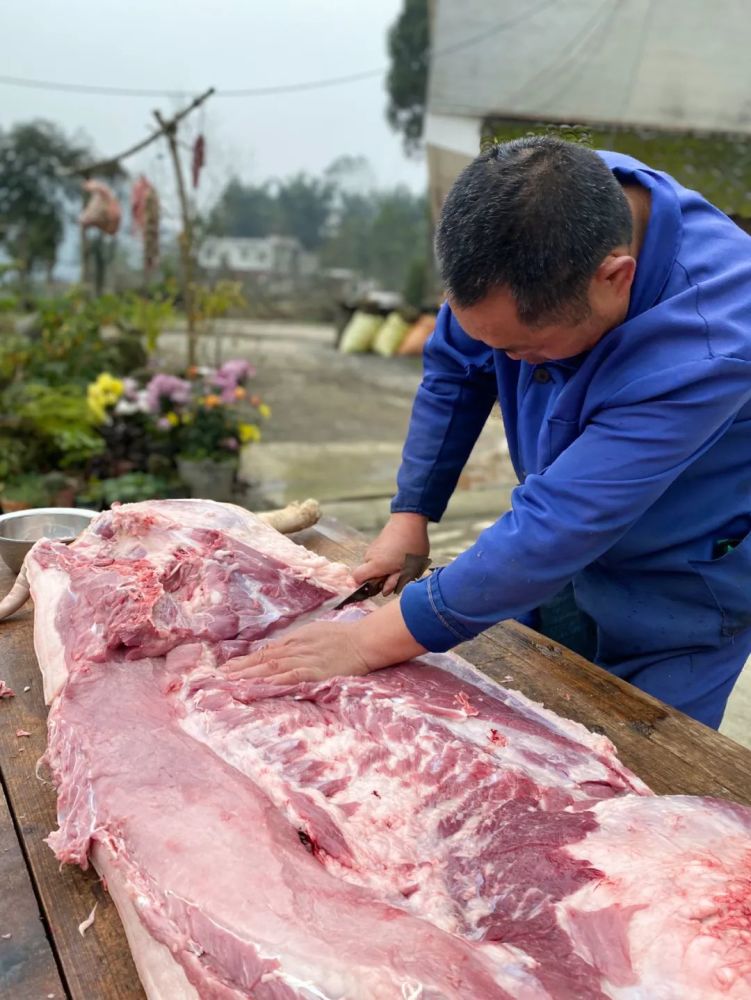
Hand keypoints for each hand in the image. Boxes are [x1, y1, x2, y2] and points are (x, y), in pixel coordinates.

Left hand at [223, 620, 371, 684]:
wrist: (364, 640)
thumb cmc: (343, 636)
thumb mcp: (315, 633)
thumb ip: (296, 642)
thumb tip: (278, 650)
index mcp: (295, 640)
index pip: (265, 653)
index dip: (246, 661)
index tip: (228, 669)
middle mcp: (295, 649)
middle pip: (264, 660)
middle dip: (241, 669)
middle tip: (220, 677)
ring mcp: (304, 661)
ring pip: (272, 668)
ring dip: (251, 676)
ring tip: (232, 683)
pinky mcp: (315, 672)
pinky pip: (291, 677)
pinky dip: (275, 681)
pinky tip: (262, 686)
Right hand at [353, 513, 429, 595]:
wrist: (410, 520)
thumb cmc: (411, 545)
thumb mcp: (409, 569)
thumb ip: (395, 582)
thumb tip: (385, 592)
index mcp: (376, 565)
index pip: (357, 578)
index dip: (364, 585)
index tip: (378, 586)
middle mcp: (370, 556)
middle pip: (368, 573)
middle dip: (380, 577)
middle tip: (397, 574)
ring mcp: (373, 548)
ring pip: (374, 565)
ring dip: (385, 568)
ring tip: (401, 563)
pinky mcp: (378, 542)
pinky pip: (378, 556)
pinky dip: (386, 559)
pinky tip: (400, 555)